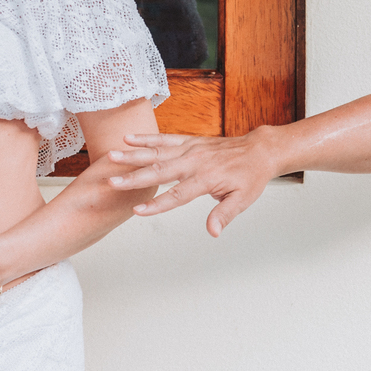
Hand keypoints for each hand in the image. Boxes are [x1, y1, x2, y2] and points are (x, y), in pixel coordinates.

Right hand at [107, 131, 281, 236]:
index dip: (158, 204)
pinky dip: (147, 138)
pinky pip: (165, 139)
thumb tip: (213, 232)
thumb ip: (225, 214)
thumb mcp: (243, 199)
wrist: (259, 150)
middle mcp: (195, 161)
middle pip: (160, 171)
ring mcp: (191, 149)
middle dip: (135, 177)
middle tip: (112, 181)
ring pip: (158, 152)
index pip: (178, 195)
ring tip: (112, 155)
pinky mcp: (190, 141)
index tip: (138, 211)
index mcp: (206, 178)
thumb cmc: (250, 176)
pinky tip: (129, 138)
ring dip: (134, 154)